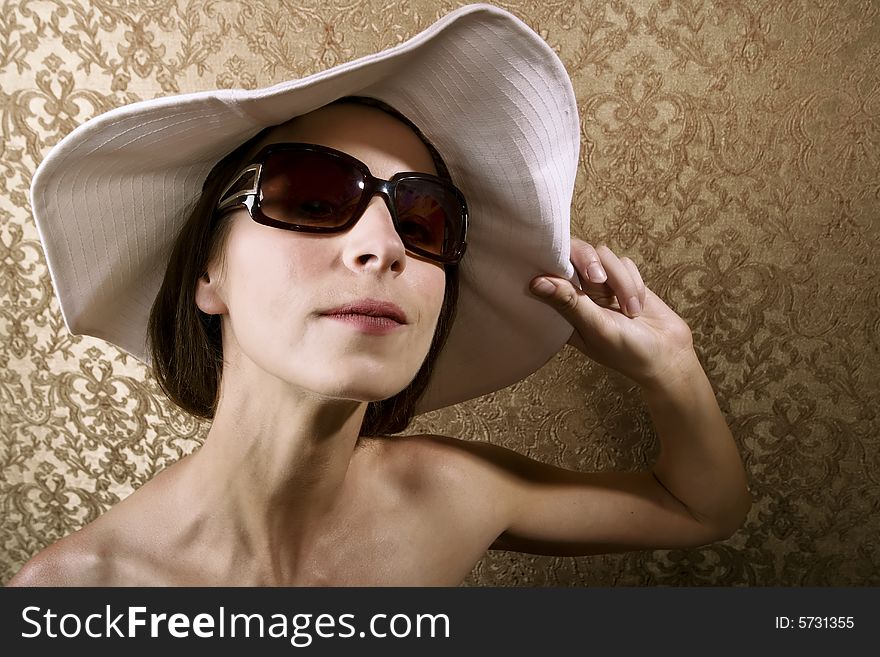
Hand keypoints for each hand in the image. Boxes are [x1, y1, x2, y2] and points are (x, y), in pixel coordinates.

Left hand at [530, 237, 695, 387]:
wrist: (669, 355)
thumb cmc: (627, 351)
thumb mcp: (596, 328)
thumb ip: (569, 302)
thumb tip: (536, 282)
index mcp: (564, 309)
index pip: (550, 274)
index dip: (554, 262)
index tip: (566, 268)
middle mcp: (579, 294)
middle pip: (576, 254)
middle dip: (590, 262)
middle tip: (598, 278)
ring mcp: (602, 286)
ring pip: (604, 256)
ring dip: (621, 282)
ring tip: (631, 311)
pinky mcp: (624, 280)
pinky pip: (624, 263)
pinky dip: (634, 283)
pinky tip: (638, 307)